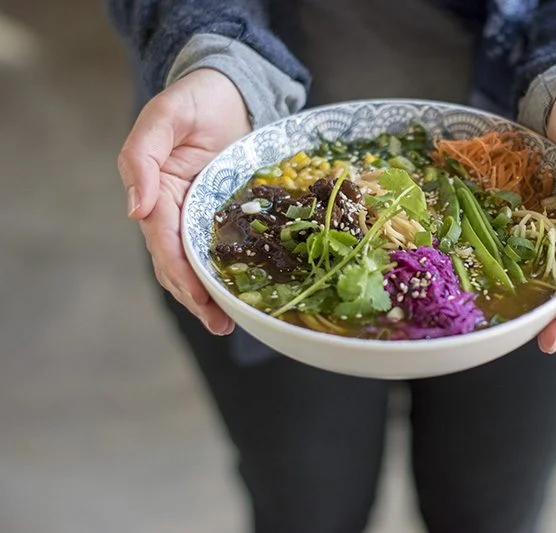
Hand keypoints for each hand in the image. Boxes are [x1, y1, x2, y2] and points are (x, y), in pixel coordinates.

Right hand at [119, 68, 250, 334]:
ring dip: (210, 295)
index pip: (163, 240)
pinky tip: (245, 293)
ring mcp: (201, 214)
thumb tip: (136, 211)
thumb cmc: (194, 100)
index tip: (196, 296)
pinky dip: (229, 273)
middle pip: (178, 262)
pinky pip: (224, 248)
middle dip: (195, 296)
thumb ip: (142, 158)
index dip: (179, 270)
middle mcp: (176, 209)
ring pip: (199, 263)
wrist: (230, 90)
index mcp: (157, 192)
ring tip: (230, 322)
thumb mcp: (164, 117)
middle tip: (220, 323)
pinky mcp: (227, 214)